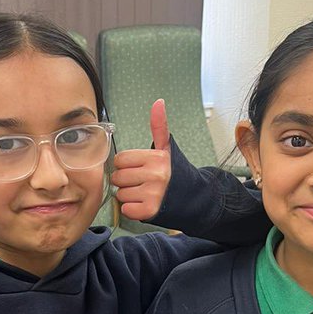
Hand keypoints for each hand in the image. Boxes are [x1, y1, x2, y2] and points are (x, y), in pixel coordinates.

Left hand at [110, 100, 171, 221]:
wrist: (194, 199)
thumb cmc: (175, 174)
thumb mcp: (167, 149)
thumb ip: (159, 126)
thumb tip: (158, 102)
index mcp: (156, 158)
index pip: (121, 159)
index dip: (127, 165)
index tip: (140, 169)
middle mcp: (156, 175)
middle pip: (118, 177)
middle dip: (127, 181)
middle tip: (143, 183)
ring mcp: (153, 194)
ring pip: (121, 194)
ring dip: (129, 197)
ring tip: (145, 194)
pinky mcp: (150, 211)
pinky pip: (126, 209)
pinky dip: (133, 210)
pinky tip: (146, 205)